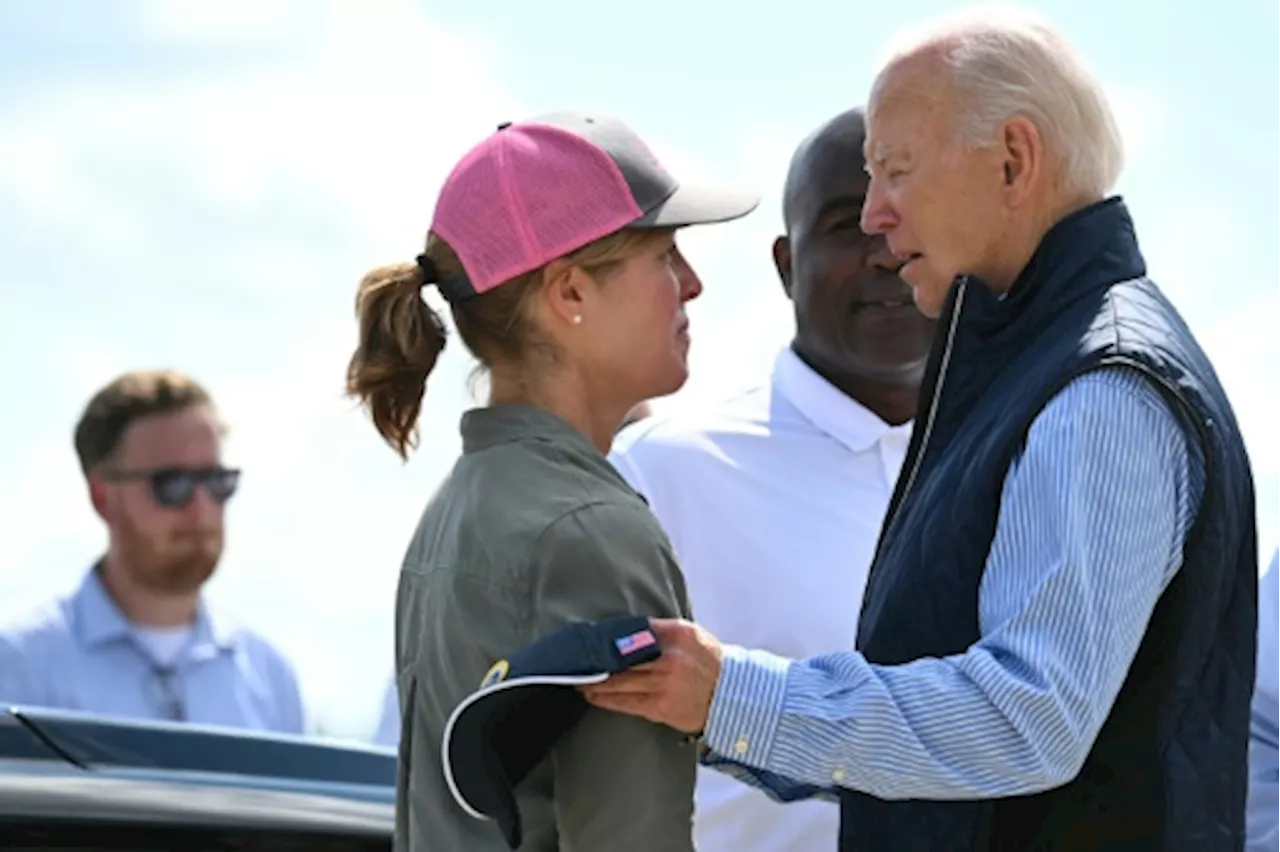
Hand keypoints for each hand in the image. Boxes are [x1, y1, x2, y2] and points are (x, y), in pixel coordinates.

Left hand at [580, 618, 722, 734]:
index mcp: (676, 634)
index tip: (590, 639)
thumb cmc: (707, 662)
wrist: (730, 694)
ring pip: (620, 681)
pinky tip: (593, 696)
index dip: (607, 637)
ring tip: (580, 680)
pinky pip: (626, 702)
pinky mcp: (661, 706)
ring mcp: (664, 683)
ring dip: (595, 681)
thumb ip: (660, 631)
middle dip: (597, 660)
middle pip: (622, 657)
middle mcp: (669, 657)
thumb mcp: (690, 635)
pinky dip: (606, 699)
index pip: (633, 631)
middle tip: (576, 661)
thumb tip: (625, 632)